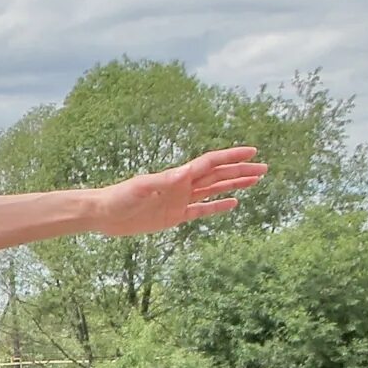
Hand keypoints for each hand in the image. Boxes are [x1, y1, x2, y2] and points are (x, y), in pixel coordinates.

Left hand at [93, 145, 266, 236]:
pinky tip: (233, 203)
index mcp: (177, 176)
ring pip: (214, 190)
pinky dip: (218, 206)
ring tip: (256, 180)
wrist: (103, 214)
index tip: (252, 151)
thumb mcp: (140, 188)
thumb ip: (162, 181)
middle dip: (241, 171)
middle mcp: (182, 186)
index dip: (231, 157)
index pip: (210, 163)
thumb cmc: (118, 198)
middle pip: (217, 175)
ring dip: (234, 185)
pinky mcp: (174, 216)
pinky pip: (201, 210)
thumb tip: (185, 174)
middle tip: (264, 168)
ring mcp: (179, 200)